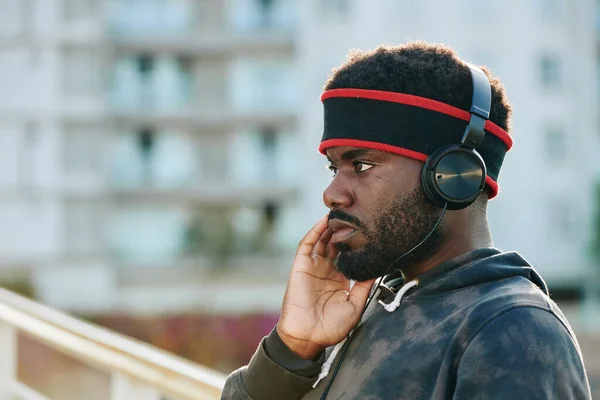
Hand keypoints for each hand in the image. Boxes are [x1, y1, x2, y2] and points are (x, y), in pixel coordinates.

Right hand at [276, 214, 375, 359]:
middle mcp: (326, 270)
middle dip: (344, 230)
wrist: (307, 337)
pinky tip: (324, 221)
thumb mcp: (355, 306)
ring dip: (330, 227)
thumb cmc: (331, 327)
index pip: (349, 255)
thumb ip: (365, 286)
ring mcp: (313, 267)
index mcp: (340, 280)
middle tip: (356, 213)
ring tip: (341, 212)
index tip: (370, 230)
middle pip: (336, 244)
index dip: (357, 243)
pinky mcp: (300, 265)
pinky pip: (307, 244)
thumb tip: (378, 269)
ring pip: (322, 240)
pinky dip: (314, 232)